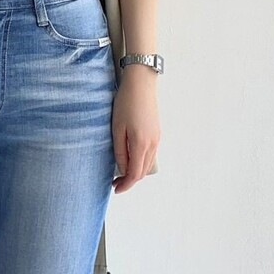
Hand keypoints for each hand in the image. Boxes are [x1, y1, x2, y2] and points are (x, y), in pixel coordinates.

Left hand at [112, 68, 159, 191]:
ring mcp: (157, 139)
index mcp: (141, 144)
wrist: (141, 84)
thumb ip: (120, 151)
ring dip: (136, 172)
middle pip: (143, 172)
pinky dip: (141, 162)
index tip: (115, 189)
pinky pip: (150, 155)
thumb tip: (122, 168)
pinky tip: (131, 160)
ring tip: (121, 174)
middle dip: (130, 181)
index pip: (135, 174)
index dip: (126, 184)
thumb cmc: (126, 103)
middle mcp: (153, 144)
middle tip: (115, 183)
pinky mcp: (157, 133)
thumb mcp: (117, 128)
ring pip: (148, 164)